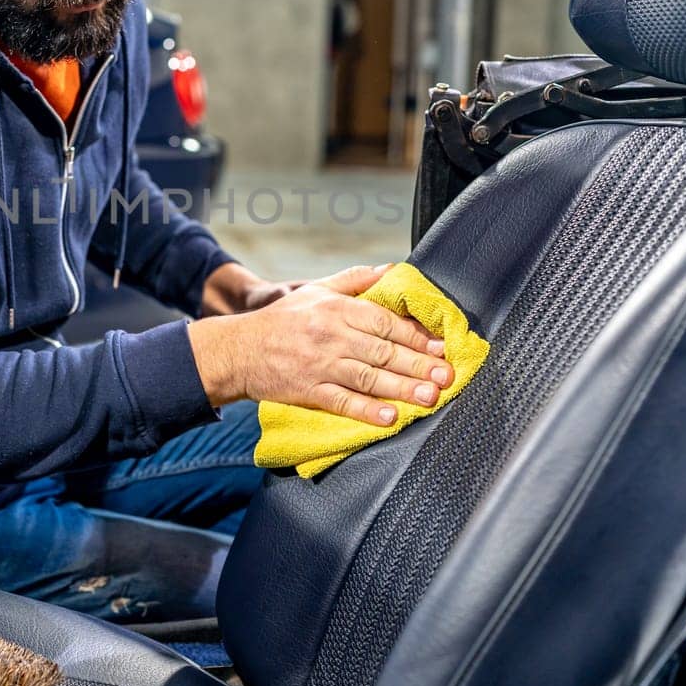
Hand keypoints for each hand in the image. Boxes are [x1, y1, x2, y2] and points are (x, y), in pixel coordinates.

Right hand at [188, 263, 453, 426]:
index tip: (440, 345)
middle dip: (418, 363)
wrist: (238, 350)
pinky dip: (366, 410)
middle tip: (447, 374)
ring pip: (368, 377)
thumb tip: (394, 268)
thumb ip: (356, 280)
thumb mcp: (317, 290)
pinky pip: (342, 402)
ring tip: (430, 396)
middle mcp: (331, 336)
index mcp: (336, 310)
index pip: (384, 321)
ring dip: (402, 387)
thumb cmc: (282, 320)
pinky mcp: (308, 391)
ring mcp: (319, 366)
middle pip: (382, 350)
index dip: (415, 335)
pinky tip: (389, 416)